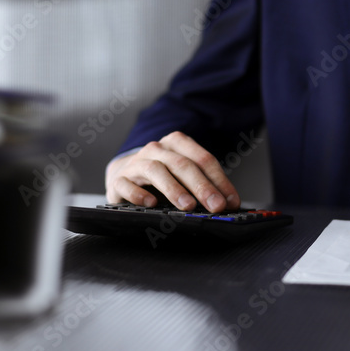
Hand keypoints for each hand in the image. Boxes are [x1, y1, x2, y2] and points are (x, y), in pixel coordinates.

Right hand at [105, 131, 239, 212]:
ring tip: (188, 206)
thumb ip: (204, 185)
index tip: (230, 201)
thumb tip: (229, 204)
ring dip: (174, 189)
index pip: (203, 159)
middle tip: (216, 206)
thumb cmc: (160, 178)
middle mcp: (156, 150)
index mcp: (176, 143)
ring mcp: (136, 163)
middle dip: (202, 186)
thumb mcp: (183, 176)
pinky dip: (139, 194)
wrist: (123, 177)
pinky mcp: (119, 180)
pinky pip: (127, 185)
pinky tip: (151, 204)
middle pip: (182, 164)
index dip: (220, 181)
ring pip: (156, 170)